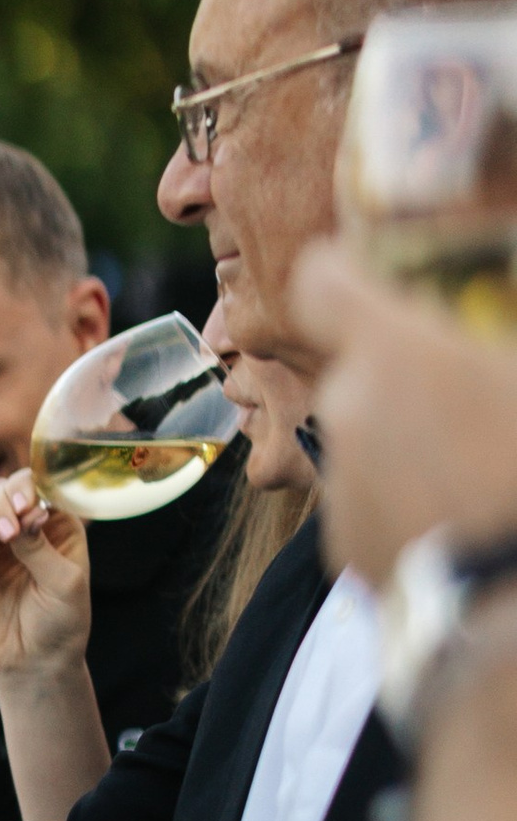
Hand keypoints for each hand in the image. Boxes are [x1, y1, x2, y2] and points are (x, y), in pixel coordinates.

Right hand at [0, 469, 91, 678]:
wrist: (37, 662)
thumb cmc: (63, 622)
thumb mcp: (64, 583)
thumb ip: (41, 548)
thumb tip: (25, 515)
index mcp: (59, 528)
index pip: (41, 491)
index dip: (29, 490)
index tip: (24, 508)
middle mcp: (28, 531)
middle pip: (5, 495)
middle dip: (0, 505)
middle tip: (5, 532)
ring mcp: (0, 549)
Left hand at [292, 237, 516, 586]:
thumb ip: (497, 345)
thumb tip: (489, 366)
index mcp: (396, 352)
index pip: (323, 284)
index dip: (343, 277)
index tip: (366, 280)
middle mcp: (349, 408)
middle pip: (359, 374)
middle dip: (404, 383)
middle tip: (471, 406)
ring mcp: (341, 480)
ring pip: (367, 443)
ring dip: (407, 449)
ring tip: (477, 478)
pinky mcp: (344, 543)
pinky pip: (370, 503)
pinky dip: (405, 506)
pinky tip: (459, 525)